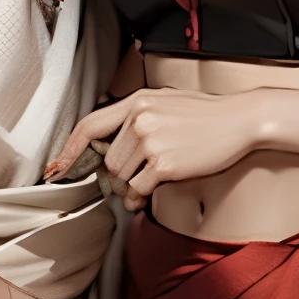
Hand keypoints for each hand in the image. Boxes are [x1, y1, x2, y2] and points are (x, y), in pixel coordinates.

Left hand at [45, 90, 260, 209]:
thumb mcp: (166, 102)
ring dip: (131, 189)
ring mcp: (151, 140)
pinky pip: (139, 190)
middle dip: (118, 177)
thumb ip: (137, 117)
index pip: (90, 125)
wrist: (240, 121)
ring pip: (121, 178)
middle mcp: (139, 119)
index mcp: (137, 101)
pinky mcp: (164, 163)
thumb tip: (114, 147)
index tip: (58, 167)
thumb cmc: (207, 115)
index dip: (70, 149)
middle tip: (137, 180)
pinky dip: (143, 198)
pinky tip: (154, 193)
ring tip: (148, 185)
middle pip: (108, 161)